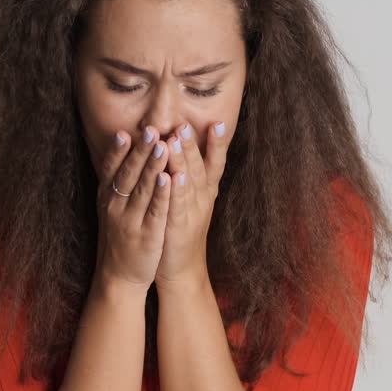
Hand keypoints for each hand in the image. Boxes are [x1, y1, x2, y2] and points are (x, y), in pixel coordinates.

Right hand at [95, 125, 172, 292]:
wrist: (119, 276)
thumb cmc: (119, 235)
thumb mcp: (110, 206)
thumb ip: (116, 180)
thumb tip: (121, 146)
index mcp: (107, 197)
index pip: (111, 169)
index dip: (119, 151)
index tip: (127, 131)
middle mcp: (115, 206)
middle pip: (128, 174)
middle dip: (140, 151)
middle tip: (150, 130)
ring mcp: (130, 221)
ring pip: (143, 189)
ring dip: (153, 167)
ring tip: (163, 146)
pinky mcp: (147, 235)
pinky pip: (155, 211)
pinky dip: (162, 194)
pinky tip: (169, 178)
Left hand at [154, 121, 229, 290]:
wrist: (179, 268)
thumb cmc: (181, 230)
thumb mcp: (190, 201)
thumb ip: (189, 176)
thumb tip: (185, 148)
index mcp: (204, 192)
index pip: (214, 164)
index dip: (217, 145)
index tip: (217, 122)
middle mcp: (202, 199)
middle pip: (199, 167)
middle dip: (193, 144)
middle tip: (185, 123)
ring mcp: (192, 213)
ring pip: (189, 182)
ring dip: (183, 160)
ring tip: (177, 140)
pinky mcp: (179, 227)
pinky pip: (178, 206)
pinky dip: (177, 191)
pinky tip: (174, 176)